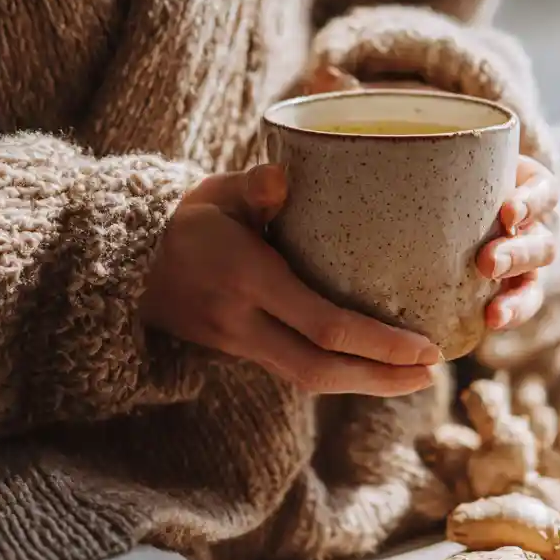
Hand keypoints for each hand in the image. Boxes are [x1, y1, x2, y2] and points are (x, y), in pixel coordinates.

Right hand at [141, 166, 440, 395]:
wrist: (127, 267)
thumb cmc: (184, 220)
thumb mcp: (215, 192)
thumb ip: (253, 186)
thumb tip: (284, 175)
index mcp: (246, 279)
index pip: (324, 325)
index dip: (379, 343)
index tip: (427, 346)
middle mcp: (243, 322)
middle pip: (322, 370)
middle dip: (382, 378)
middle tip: (432, 373)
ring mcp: (238, 344)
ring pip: (309, 380)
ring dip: (365, 384)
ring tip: (413, 378)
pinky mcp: (241, 352)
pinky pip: (296, 371)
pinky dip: (339, 374)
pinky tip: (371, 367)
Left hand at [301, 65, 558, 330]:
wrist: (386, 198)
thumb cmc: (399, 158)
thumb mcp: (384, 131)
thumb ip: (358, 106)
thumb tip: (324, 72)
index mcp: (505, 175)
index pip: (536, 183)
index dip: (532, 198)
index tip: (507, 210)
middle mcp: (515, 219)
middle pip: (538, 235)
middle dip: (521, 250)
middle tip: (487, 260)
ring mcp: (507, 258)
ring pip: (531, 277)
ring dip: (518, 292)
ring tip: (492, 312)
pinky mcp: (490, 289)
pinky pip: (510, 304)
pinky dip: (506, 315)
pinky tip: (485, 328)